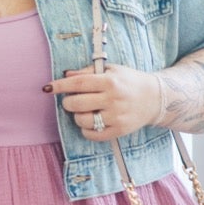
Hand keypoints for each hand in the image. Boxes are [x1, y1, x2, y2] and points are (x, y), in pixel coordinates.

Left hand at [43, 64, 161, 141]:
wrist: (155, 98)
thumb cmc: (129, 82)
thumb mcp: (111, 70)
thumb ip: (88, 72)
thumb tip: (66, 75)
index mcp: (110, 81)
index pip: (78, 83)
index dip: (60, 86)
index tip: (48, 88)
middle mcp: (113, 99)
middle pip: (76, 103)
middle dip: (68, 102)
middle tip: (72, 100)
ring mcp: (116, 117)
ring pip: (82, 120)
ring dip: (77, 116)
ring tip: (84, 111)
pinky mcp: (119, 131)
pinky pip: (92, 134)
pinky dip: (86, 130)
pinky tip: (91, 122)